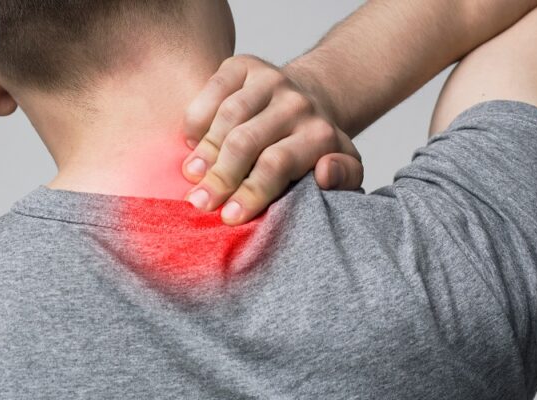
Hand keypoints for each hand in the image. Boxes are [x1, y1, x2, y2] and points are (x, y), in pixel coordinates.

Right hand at [182, 54, 363, 224]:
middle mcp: (296, 103)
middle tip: (200, 202)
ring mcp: (269, 79)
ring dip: (205, 150)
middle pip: (246, 142)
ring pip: (227, 116)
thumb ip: (344, 178)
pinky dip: (198, 118)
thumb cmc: (313, 147)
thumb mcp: (343, 168)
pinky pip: (213, 89)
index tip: (229, 217)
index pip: (276, 164)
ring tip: (192, 174)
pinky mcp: (244, 64)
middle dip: (220, 176)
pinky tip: (192, 142)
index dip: (250, 192)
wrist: (308, 99)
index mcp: (320, 134)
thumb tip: (324, 173)